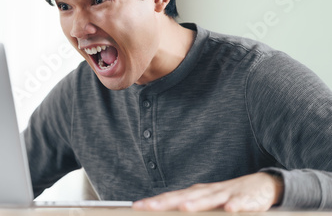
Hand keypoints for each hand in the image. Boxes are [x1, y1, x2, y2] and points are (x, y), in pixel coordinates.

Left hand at [133, 172, 283, 211]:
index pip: (172, 198)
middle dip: (166, 202)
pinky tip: (230, 210)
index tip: (136, 206)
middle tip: (148, 206)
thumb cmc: (227, 196)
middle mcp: (207, 192)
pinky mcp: (245, 200)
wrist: (260, 185)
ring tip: (183, 208)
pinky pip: (240, 204)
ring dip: (197, 204)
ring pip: (210, 199)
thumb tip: (169, 211)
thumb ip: (189, 208)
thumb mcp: (206, 202)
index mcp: (196, 194)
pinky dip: (235, 206)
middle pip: (185, 197)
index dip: (155, 202)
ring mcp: (226, 195)